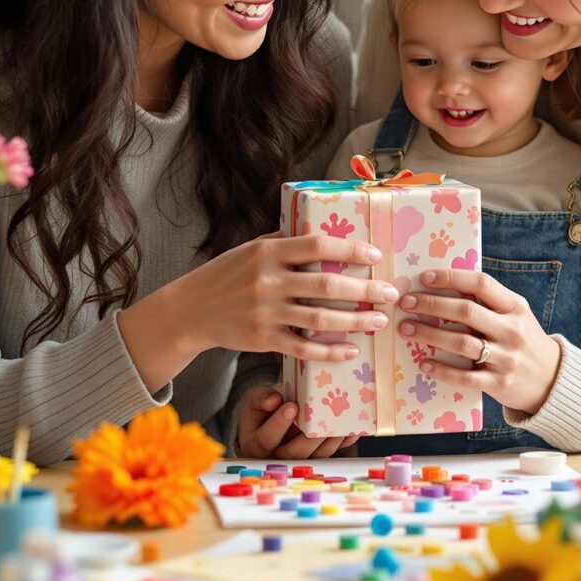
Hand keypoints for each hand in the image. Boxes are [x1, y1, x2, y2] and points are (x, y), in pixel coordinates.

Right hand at [126, 232, 399, 365]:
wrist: (190, 310)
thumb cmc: (227, 274)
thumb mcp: (250, 249)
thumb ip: (283, 242)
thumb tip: (324, 230)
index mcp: (268, 252)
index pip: (316, 245)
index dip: (349, 249)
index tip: (375, 256)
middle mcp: (267, 281)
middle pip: (325, 284)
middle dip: (363, 289)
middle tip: (390, 293)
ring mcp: (265, 312)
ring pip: (319, 318)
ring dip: (354, 321)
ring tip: (379, 321)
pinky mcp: (263, 340)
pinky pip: (303, 348)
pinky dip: (329, 351)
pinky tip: (351, 350)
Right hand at [234, 385, 358, 459]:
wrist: (270, 418)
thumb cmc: (262, 408)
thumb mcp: (256, 399)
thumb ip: (263, 398)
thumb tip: (275, 400)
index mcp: (256, 444)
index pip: (266, 438)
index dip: (279, 424)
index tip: (292, 406)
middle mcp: (276, 457)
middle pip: (294, 453)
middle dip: (310, 437)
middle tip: (322, 418)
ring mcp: (298, 459)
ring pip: (315, 456)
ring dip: (330, 441)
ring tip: (342, 422)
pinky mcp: (314, 457)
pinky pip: (329, 453)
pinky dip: (342, 443)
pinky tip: (352, 431)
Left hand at [398, 269, 561, 414]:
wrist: (552, 380)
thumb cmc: (524, 341)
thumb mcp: (516, 315)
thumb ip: (489, 302)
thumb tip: (443, 285)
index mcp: (515, 307)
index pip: (481, 284)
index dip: (451, 278)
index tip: (424, 277)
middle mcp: (512, 330)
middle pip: (466, 312)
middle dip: (431, 304)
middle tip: (406, 302)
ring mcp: (506, 358)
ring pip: (461, 343)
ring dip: (428, 334)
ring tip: (405, 329)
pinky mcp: (498, 383)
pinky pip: (464, 376)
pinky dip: (441, 370)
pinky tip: (423, 362)